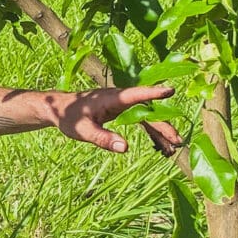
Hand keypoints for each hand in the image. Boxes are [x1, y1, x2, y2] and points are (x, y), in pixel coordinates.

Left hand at [48, 85, 182, 152]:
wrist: (59, 108)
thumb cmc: (69, 116)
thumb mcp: (83, 131)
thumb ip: (102, 138)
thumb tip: (124, 148)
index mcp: (112, 98)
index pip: (136, 94)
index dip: (153, 92)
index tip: (170, 90)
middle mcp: (121, 99)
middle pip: (148, 110)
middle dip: (164, 124)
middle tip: (177, 140)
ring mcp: (123, 105)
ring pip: (147, 116)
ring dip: (160, 130)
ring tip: (174, 146)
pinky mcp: (122, 111)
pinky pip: (141, 120)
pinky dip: (151, 132)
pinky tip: (161, 145)